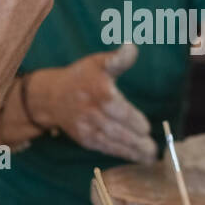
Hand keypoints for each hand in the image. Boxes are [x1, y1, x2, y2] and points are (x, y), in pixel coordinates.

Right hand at [27, 44, 157, 163]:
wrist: (53, 96)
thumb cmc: (82, 77)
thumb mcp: (98, 62)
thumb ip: (118, 59)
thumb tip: (133, 48)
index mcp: (95, 90)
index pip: (114, 107)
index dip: (131, 119)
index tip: (146, 128)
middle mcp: (89, 111)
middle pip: (113, 129)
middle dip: (134, 141)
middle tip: (152, 149)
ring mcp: (85, 127)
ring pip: (110, 141)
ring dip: (130, 151)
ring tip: (148, 157)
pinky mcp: (84, 139)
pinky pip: (104, 148)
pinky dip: (120, 154)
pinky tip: (135, 157)